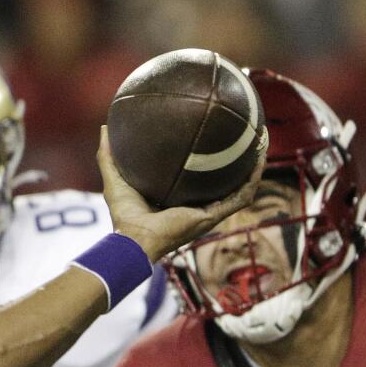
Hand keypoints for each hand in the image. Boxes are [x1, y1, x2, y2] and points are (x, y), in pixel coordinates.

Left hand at [98, 126, 265, 260]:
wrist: (133, 239)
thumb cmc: (123, 214)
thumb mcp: (115, 177)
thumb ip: (108, 154)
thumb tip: (104, 127)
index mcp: (178, 198)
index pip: (198, 176)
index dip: (207, 158)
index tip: (213, 136)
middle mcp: (196, 205)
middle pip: (224, 180)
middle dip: (237, 160)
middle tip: (245, 136)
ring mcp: (208, 212)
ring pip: (239, 187)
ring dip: (252, 167)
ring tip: (261, 143)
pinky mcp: (213, 217)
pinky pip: (240, 197)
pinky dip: (252, 179)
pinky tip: (258, 159)